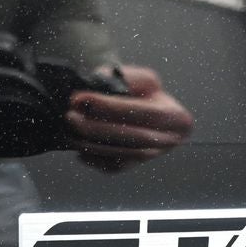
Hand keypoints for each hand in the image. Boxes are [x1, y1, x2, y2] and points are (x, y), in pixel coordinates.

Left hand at [66, 66, 192, 171]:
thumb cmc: (142, 92)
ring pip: (122, 156)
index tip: (80, 98)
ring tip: (70, 131)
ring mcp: (153, 157)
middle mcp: (169, 141)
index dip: (109, 107)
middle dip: (97, 128)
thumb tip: (95, 89)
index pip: (142, 112)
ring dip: (92, 145)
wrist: (146, 111)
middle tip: (70, 116)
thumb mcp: (141, 79)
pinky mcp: (135, 166)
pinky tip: (78, 149)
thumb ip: (125, 80)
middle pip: (132, 138)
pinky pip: (113, 167)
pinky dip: (94, 159)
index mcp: (175, 117)